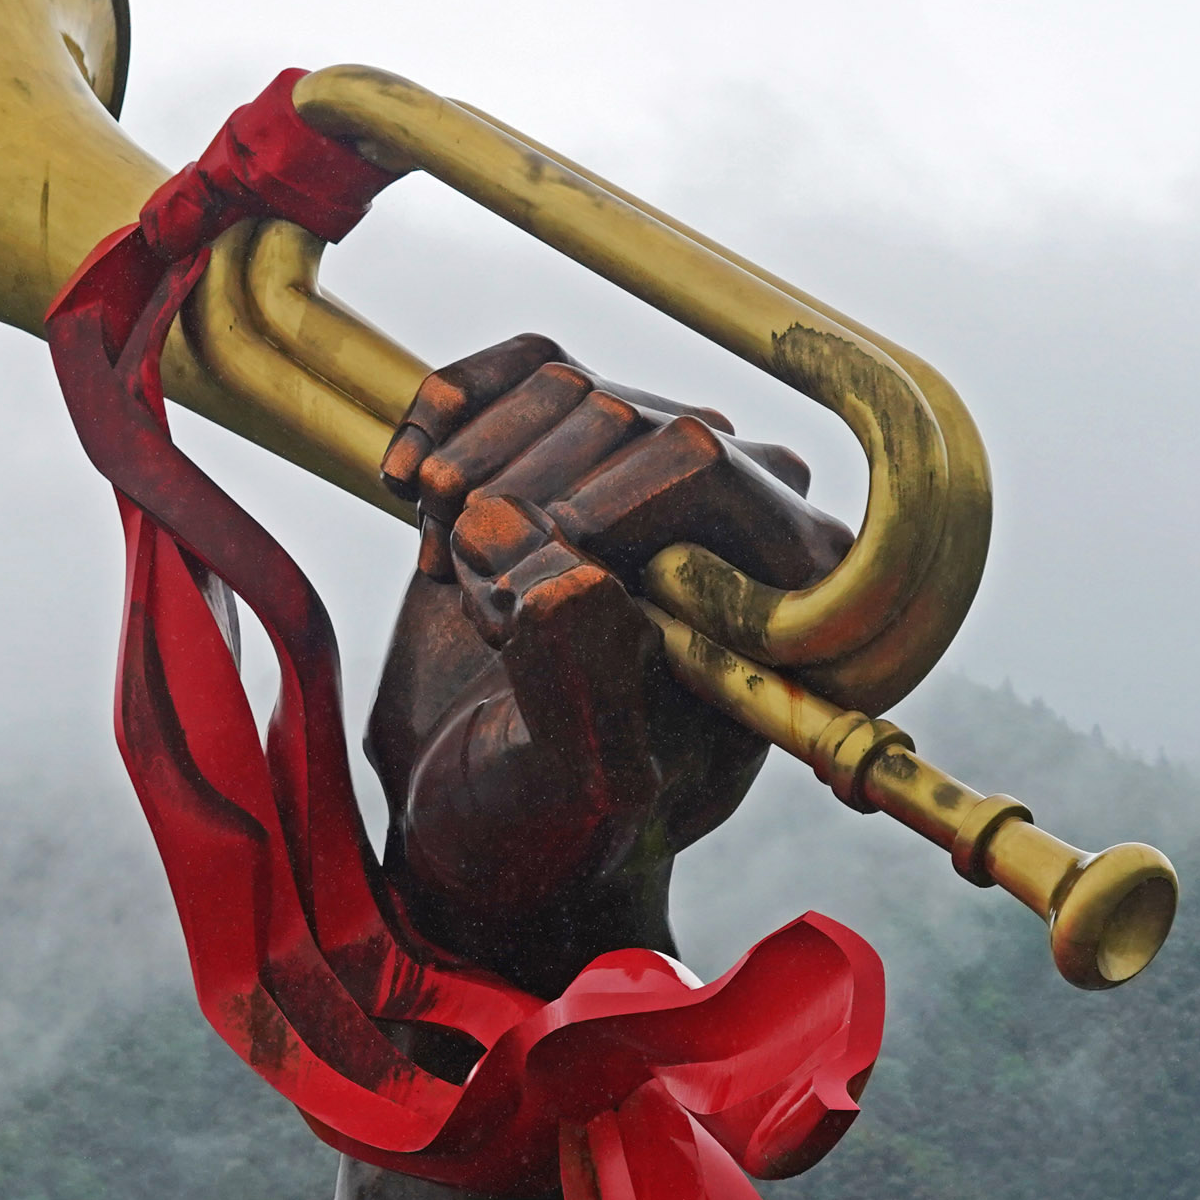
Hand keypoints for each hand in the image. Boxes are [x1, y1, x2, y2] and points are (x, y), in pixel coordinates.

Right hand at [364, 336, 851, 994]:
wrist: (476, 822)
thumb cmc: (551, 832)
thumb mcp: (575, 799)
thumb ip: (585, 699)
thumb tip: (566, 578)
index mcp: (794, 596)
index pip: (696, 462)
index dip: (580, 514)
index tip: (512, 611)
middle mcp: (746, 513)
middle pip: (616, 416)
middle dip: (512, 513)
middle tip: (484, 615)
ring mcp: (655, 471)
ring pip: (557, 384)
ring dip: (468, 480)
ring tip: (462, 581)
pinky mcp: (570, 447)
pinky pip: (514, 366)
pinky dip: (441, 412)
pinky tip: (405, 488)